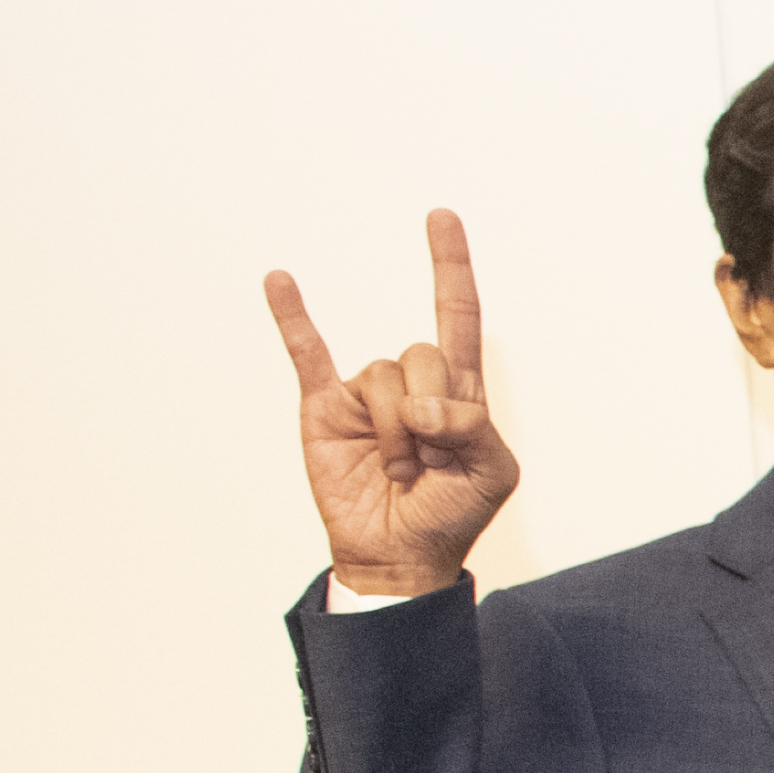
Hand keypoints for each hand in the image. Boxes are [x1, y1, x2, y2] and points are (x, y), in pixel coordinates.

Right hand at [266, 209, 519, 596]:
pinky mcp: (324, 408)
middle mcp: (409, 382)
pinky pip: (306, 353)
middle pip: (421, 354)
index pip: (456, 315)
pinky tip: (281, 280)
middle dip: (429, 414)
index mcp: (457, 390)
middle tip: (429, 462)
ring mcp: (364, 394)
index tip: (441, 217)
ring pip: (381, 378)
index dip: (451, 268)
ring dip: (395, 431)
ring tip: (399, 469)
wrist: (399, 555)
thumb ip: (473, 428)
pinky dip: (292, 317)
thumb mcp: (491, 473)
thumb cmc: (451, 513)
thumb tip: (423, 405)